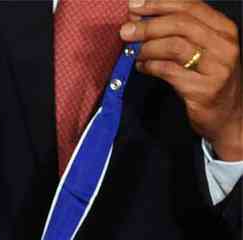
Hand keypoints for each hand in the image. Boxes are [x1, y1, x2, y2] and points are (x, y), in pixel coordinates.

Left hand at [121, 0, 241, 160]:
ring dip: (147, 47)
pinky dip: (150, 67)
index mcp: (224, 29)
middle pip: (181, 25)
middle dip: (148, 26)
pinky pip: (169, 71)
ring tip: (133, 52)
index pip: (190, 7)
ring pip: (175, 47)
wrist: (227, 116)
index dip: (159, 4)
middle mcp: (225, 45)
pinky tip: (141, 67)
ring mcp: (217, 67)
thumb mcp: (199, 51)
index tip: (133, 5)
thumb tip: (137, 18)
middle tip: (125, 31)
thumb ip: (175, 33)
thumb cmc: (207, 79)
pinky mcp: (204, 89)